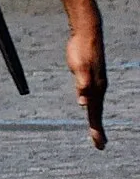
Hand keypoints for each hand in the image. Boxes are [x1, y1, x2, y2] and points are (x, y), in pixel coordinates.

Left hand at [68, 11, 107, 148]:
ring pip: (96, 105)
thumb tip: (83, 103)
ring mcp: (96, 82)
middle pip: (97, 113)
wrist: (87, 32)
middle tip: (100, 146)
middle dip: (98, 130)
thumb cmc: (82, 50)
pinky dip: (92, 106)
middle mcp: (98, 87)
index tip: (99, 145)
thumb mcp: (79, 67)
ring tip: (96, 132)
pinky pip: (92, 96)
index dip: (96, 129)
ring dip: (95, 120)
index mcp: (96, 88)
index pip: (95, 114)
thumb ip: (82, 85)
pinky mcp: (91, 76)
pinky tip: (89, 107)